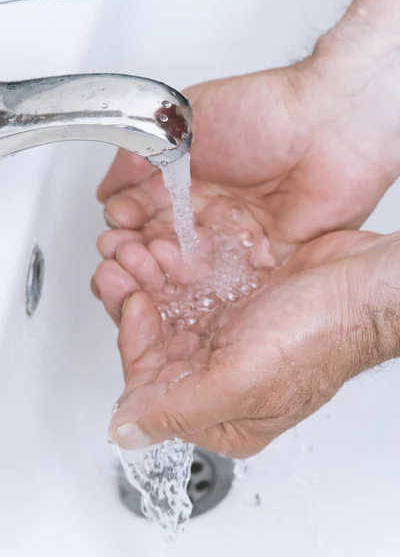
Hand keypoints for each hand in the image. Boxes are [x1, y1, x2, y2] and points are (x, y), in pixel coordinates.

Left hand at [107, 230, 399, 457]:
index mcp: (223, 414)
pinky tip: (172, 254)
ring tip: (143, 256)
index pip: (153, 392)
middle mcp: (222, 381)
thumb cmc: (318, 337)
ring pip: (170, 318)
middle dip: (137, 309)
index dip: (134, 347)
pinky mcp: (237, 308)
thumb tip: (126, 434)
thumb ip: (177, 411)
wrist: (358, 285)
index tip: (136, 305)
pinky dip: (177, 274)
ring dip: (152, 286)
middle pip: (158, 350)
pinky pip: (192, 293)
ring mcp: (230, 342)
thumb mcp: (240, 382)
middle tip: (125, 270)